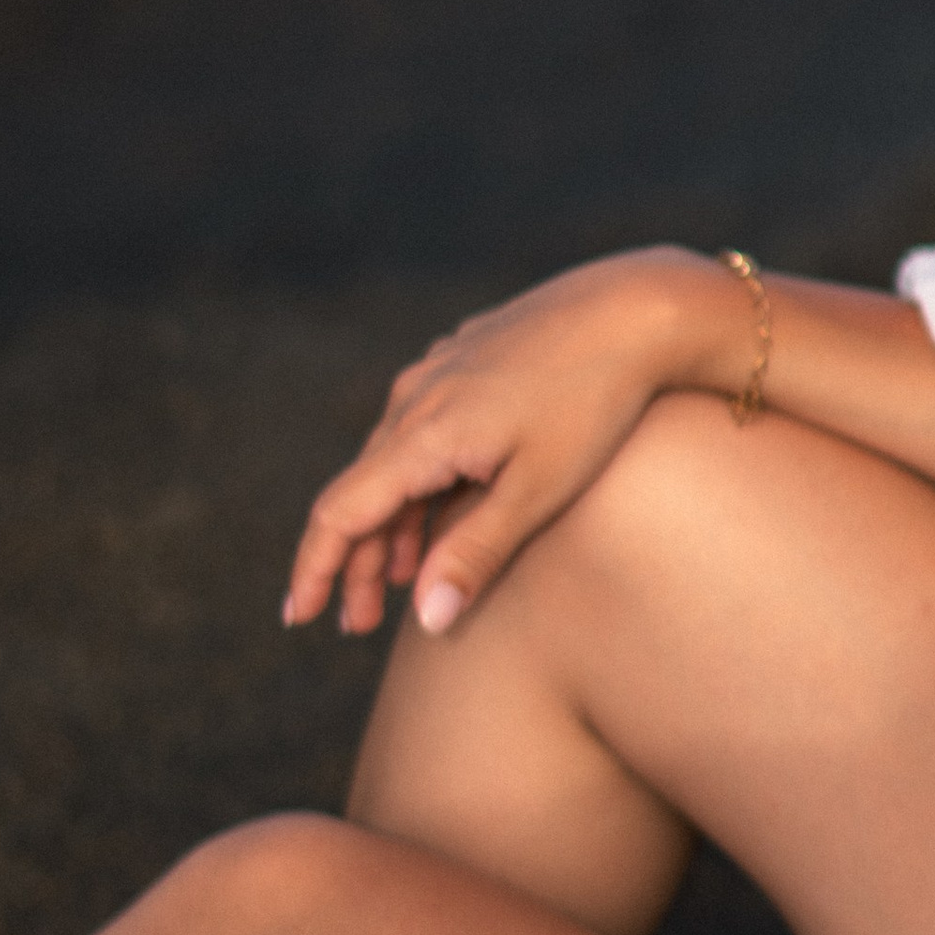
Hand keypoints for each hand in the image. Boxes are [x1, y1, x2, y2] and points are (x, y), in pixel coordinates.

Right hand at [284, 249, 743, 637]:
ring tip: (404, 581)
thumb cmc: (594, 405)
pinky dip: (420, 485)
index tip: (300, 618)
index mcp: (422, 434)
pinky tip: (442, 512)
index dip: (315, 570)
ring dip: (392, 525)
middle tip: (361, 624)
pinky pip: (421, 435)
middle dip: (357, 564)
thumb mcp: (538, 490)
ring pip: (392, 464)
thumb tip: (427, 621)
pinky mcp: (463, 364)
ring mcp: (436, 375)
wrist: (634, 310)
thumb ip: (477, 554)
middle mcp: (413, 400)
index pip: (340, 513)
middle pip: (361, 494)